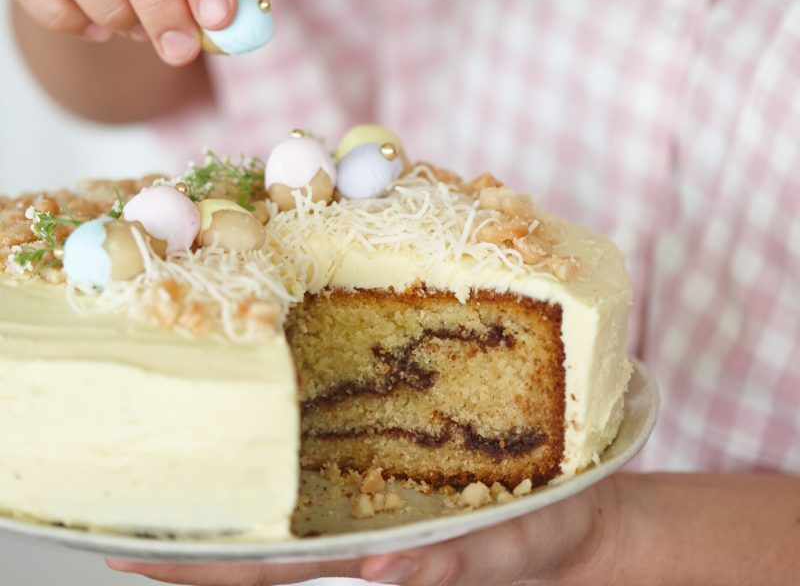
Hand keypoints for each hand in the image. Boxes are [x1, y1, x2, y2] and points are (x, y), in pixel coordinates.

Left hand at [107, 477, 620, 585]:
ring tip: (177, 427)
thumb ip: (450, 564)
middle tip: (121, 486)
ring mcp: (370, 490)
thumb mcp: (507, 551)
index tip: (129, 549)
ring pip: (286, 492)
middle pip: (258, 532)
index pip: (268, 568)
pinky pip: (331, 447)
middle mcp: (356, 521)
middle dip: (191, 520)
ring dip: (232, 473)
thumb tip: (381, 570)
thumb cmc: (545, 537)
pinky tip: (269, 396)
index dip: (199, 563)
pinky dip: (291, 431)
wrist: (577, 512)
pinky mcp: (391, 459)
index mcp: (373, 547)